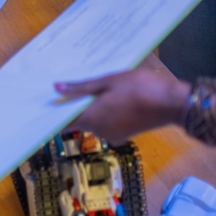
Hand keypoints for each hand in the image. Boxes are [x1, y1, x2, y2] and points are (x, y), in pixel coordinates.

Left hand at [56, 69, 188, 144]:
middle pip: (78, 121)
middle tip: (66, 87)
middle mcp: (99, 131)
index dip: (54, 113)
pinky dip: (102, 113)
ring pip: (92, 122)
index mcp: (91, 118)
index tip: (44, 103)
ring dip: (89, 109)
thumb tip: (56, 88)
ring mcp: (112, 134)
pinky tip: (106, 98)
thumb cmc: (138, 88)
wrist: (172, 103)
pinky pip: (105, 124)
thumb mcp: (108, 81)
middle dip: (72, 107)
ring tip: (89, 88)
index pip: (63, 121)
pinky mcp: (124, 134)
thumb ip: (81, 87)